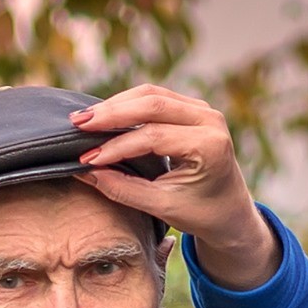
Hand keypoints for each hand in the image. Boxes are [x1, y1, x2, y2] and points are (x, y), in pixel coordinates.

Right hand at [71, 83, 275, 286]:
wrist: (230, 212)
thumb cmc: (200, 214)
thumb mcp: (162, 207)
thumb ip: (123, 189)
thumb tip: (83, 172)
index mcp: (210, 146)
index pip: (154, 137)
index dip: (117, 146)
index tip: (86, 158)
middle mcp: (210, 120)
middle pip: (152, 104)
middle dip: (111, 113)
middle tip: (77, 124)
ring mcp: (203, 109)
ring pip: (151, 94)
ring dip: (116, 105)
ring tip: (84, 119)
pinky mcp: (193, 108)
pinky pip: (156, 97)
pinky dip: (128, 104)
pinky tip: (104, 115)